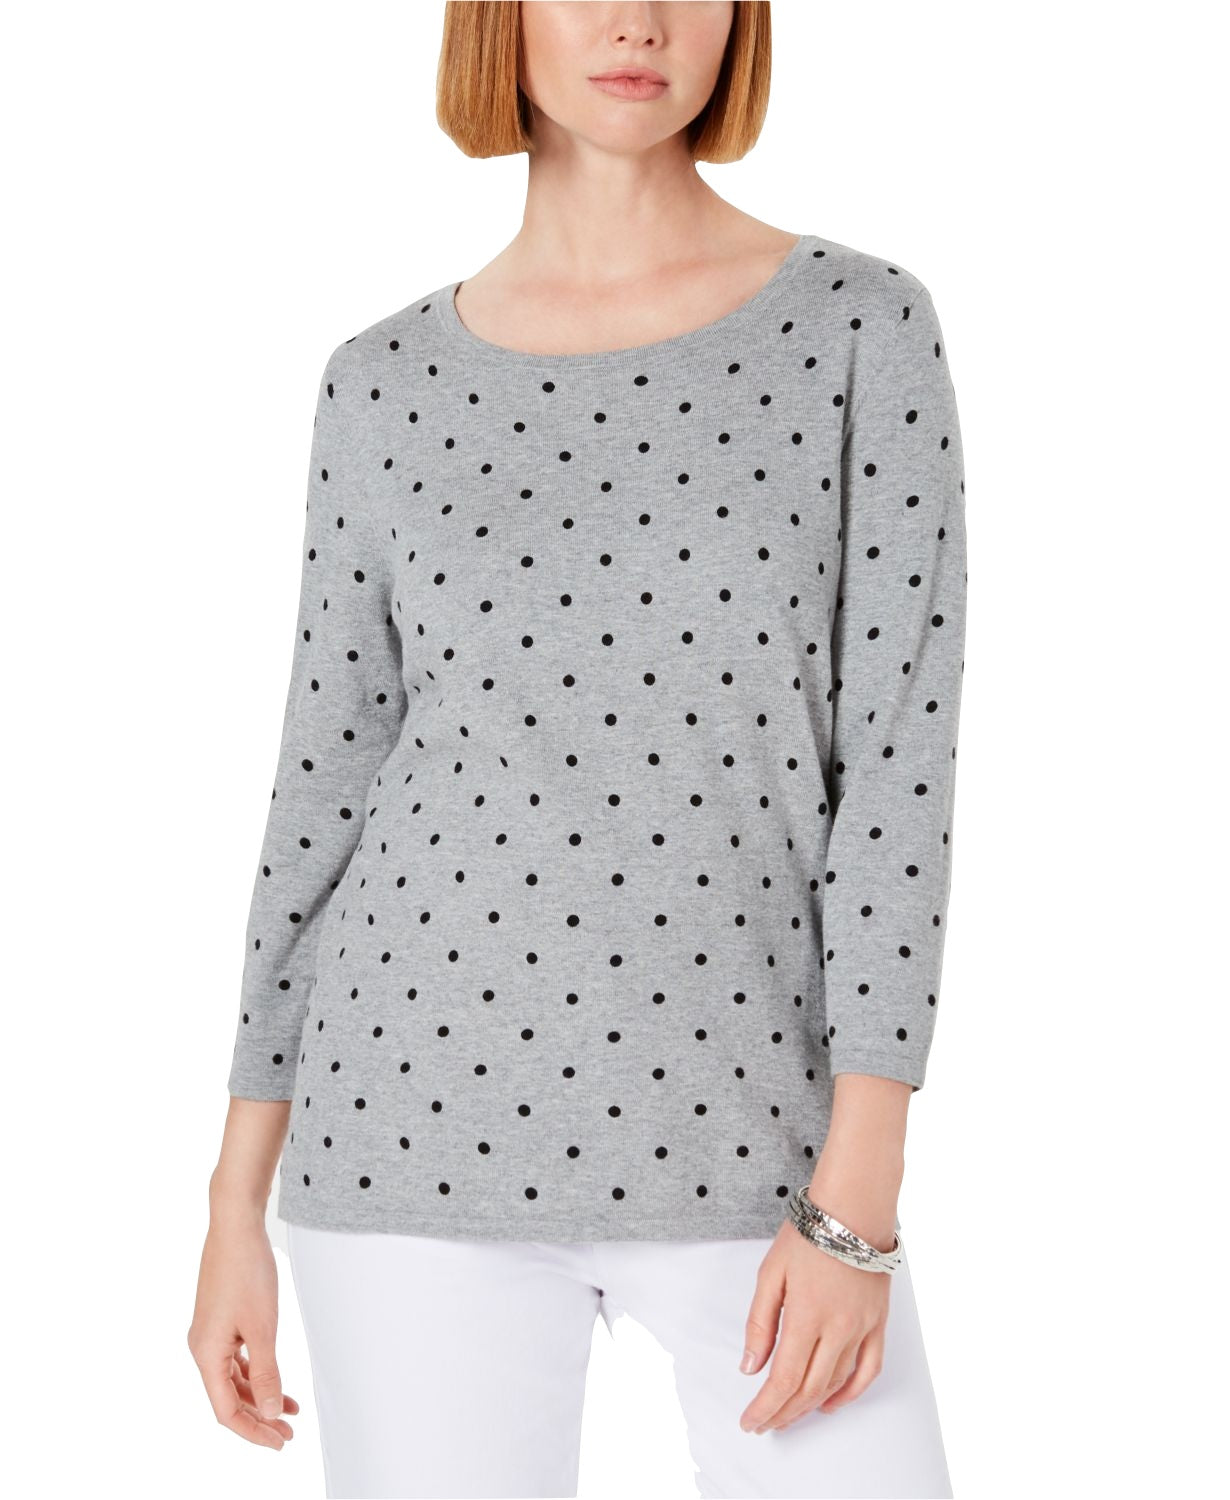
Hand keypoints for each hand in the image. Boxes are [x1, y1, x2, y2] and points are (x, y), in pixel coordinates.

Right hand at [187, 1211, 298, 1448]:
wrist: (236, 1225)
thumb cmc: (246, 1271)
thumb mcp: (263, 1327)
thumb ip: (266, 1373)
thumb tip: (271, 1413)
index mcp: (206, 1353)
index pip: (226, 1410)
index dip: (253, 1430)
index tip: (279, 1442)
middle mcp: (203, 1347)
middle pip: (229, 1397)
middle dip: (259, 1417)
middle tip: (288, 1432)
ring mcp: (211, 1333)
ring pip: (233, 1379)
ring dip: (260, 1396)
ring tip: (290, 1410)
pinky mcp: (221, 1320)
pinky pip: (236, 1358)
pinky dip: (256, 1372)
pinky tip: (276, 1379)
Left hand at [737, 1218, 891, 1432]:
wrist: (853, 1209)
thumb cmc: (809, 1235)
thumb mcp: (770, 1273)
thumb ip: (760, 1323)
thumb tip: (750, 1366)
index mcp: (806, 1316)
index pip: (783, 1379)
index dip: (765, 1408)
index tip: (750, 1422)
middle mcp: (837, 1329)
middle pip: (808, 1389)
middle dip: (782, 1413)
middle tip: (764, 1423)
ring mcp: (862, 1329)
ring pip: (835, 1384)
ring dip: (809, 1406)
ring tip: (788, 1415)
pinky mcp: (878, 1324)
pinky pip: (868, 1370)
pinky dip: (850, 1393)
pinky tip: (830, 1403)